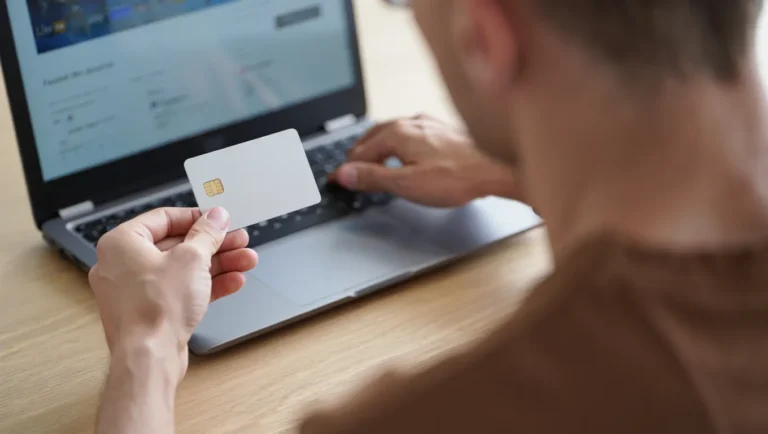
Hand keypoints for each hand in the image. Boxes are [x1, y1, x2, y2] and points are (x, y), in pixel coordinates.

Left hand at [88, 207, 257, 377]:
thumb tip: (216, 218)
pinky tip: (233, 282)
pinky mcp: (149, 312)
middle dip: (214, 244)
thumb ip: (207, 234)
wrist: (149, 357)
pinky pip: (180, 291)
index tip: (218, 220)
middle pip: (177, 245)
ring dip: (217, 264)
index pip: (164, 218)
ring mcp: (135, 291)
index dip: (197, 217)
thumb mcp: (192, 259)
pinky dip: (206, 285)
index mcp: (122, 243)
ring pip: (182, 269)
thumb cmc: (155, 309)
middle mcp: (123, 265)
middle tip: (238, 240)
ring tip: (246, 261)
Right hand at [331, 115, 523, 206]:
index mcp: (397, 133)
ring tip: (370, 160)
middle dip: (358, 153)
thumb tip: (345, 174)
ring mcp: (428, 125)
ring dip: (376, 146)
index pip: (360, 152)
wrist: (497, 168)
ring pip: (392, 132)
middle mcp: (411, 123)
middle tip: (348, 170)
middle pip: (373, 137)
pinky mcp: (442, 130)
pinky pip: (409, 133)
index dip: (346, 168)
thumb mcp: (407, 184)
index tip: (336, 179)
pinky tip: (403, 151)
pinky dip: (396, 144)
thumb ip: (373, 178)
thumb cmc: (458, 177)